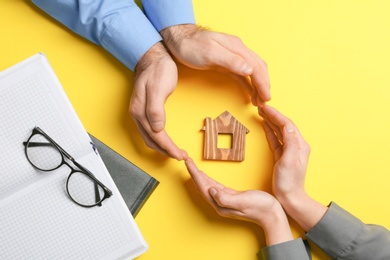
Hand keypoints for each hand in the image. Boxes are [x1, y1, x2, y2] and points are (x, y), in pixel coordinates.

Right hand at [130, 42, 186, 159]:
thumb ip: (156, 109)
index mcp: (140, 110)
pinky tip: (167, 140)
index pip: (155, 136)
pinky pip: (150, 131)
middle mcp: (137, 114)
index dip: (168, 148)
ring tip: (176, 152)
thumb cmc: (158, 69)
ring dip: (162, 147)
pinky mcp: (144, 110)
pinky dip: (159, 140)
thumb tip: (157, 128)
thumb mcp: (158, 87)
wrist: (153, 56)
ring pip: (150, 138)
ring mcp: (140, 113)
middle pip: (151, 141)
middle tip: (181, 156)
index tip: (180, 155)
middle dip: (166, 151)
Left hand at [161, 24, 270, 105]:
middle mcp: (238, 51)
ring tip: (259, 102)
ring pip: (252, 72)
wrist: (179, 40)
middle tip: (265, 103)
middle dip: (264, 86)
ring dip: (258, 86)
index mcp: (237, 48)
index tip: (266, 98)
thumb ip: (231, 61)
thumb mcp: (210, 53)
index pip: (256, 67)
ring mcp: (233, 57)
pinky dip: (249, 84)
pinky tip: (250, 93)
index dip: (263, 83)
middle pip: (258, 69)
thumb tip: (250, 70)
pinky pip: (242, 74)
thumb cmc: (191, 45)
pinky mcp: (226, 63)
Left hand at [185, 158, 292, 245]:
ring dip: (199, 176)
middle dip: (194, 173)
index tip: (188, 162)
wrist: (272, 215)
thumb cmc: (261, 208)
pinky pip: (215, 187)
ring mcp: (225, 201)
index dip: (194, 174)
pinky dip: (209, 179)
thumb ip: (226, 198)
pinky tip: (206, 176)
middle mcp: (220, 204)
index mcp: (221, 204)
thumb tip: (211, 191)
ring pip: (207, 186)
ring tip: (192, 166)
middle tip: (187, 160)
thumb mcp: (243, 201)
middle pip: (202, 186)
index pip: (203, 186)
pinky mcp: (231, 197)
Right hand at [259, 105, 326, 230]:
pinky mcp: (282, 155)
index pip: (287, 124)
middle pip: (284, 125)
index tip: (265, 107)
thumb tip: (287, 125)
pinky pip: (275, 139)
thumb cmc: (289, 182)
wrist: (290, 198)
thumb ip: (290, 142)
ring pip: (279, 130)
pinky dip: (269, 130)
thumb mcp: (290, 160)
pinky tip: (265, 125)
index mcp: (300, 145)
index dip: (276, 114)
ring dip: (270, 120)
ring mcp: (289, 150)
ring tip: (261, 112)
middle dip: (272, 115)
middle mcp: (296, 145)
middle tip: (261, 106)